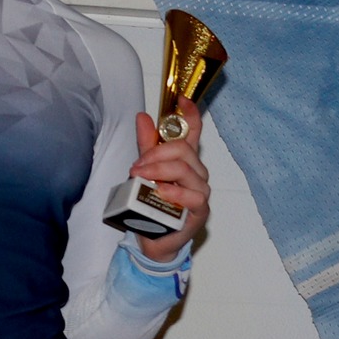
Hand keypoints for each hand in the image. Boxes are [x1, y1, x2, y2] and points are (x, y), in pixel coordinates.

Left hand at [128, 100, 211, 262]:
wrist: (153, 239)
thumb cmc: (152, 205)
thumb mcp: (144, 170)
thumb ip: (146, 145)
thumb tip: (143, 118)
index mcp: (184, 160)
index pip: (193, 132)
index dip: (191, 114)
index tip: (183, 99)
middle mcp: (196, 173)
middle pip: (184, 150)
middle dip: (157, 154)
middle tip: (137, 166)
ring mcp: (200, 191)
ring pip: (186, 170)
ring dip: (160, 171)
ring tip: (142, 178)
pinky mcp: (201, 211)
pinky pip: (194, 196)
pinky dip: (176, 192)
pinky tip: (162, 192)